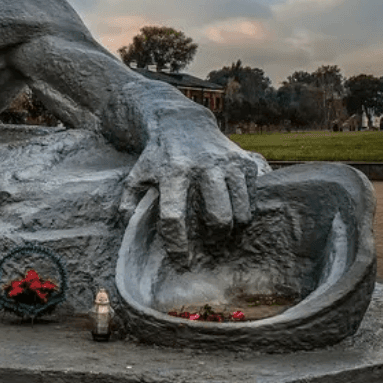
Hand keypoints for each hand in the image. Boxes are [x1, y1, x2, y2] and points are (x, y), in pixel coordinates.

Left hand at [119, 134, 268, 253]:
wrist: (183, 122)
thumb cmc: (158, 156)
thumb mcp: (137, 175)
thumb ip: (128, 203)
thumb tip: (128, 229)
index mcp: (173, 172)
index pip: (175, 217)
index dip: (177, 244)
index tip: (180, 260)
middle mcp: (204, 166)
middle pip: (219, 217)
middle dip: (214, 238)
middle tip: (208, 242)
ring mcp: (228, 163)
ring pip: (241, 211)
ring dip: (232, 227)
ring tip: (220, 228)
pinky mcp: (246, 161)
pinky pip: (254, 198)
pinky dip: (246, 209)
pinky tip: (233, 208)